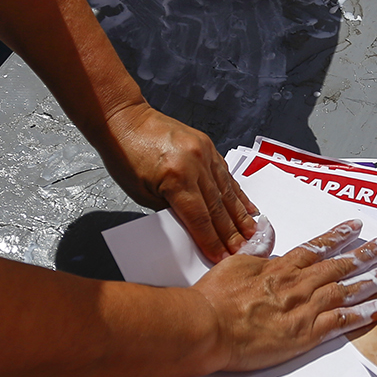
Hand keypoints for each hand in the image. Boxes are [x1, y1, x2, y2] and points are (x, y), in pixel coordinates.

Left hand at [104, 102, 258, 262]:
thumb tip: (194, 227)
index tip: (222, 257)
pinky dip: (237, 193)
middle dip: (231, 233)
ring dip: (240, 215)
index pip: (199, 219)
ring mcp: (204, 152)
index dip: (212, 241)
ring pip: (226, 191)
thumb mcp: (142, 194)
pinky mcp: (207, 145)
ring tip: (251, 233)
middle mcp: (194, 163)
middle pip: (217, 207)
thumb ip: (171, 210)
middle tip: (244, 251)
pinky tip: (248, 207)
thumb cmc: (125, 157)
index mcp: (176, 178)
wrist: (125, 120)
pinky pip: (226, 174)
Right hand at [192, 220, 376, 371]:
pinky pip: (341, 322)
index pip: (316, 246)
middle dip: (366, 253)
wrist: (209, 326)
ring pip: (346, 290)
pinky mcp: (305, 334)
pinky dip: (362, 314)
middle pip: (339, 265)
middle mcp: (298, 284)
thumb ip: (255, 250)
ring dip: (372, 280)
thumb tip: (265, 234)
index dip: (338, 236)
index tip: (355, 227)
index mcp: (280, 267)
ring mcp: (304, 309)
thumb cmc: (214, 299)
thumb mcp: (233, 264)